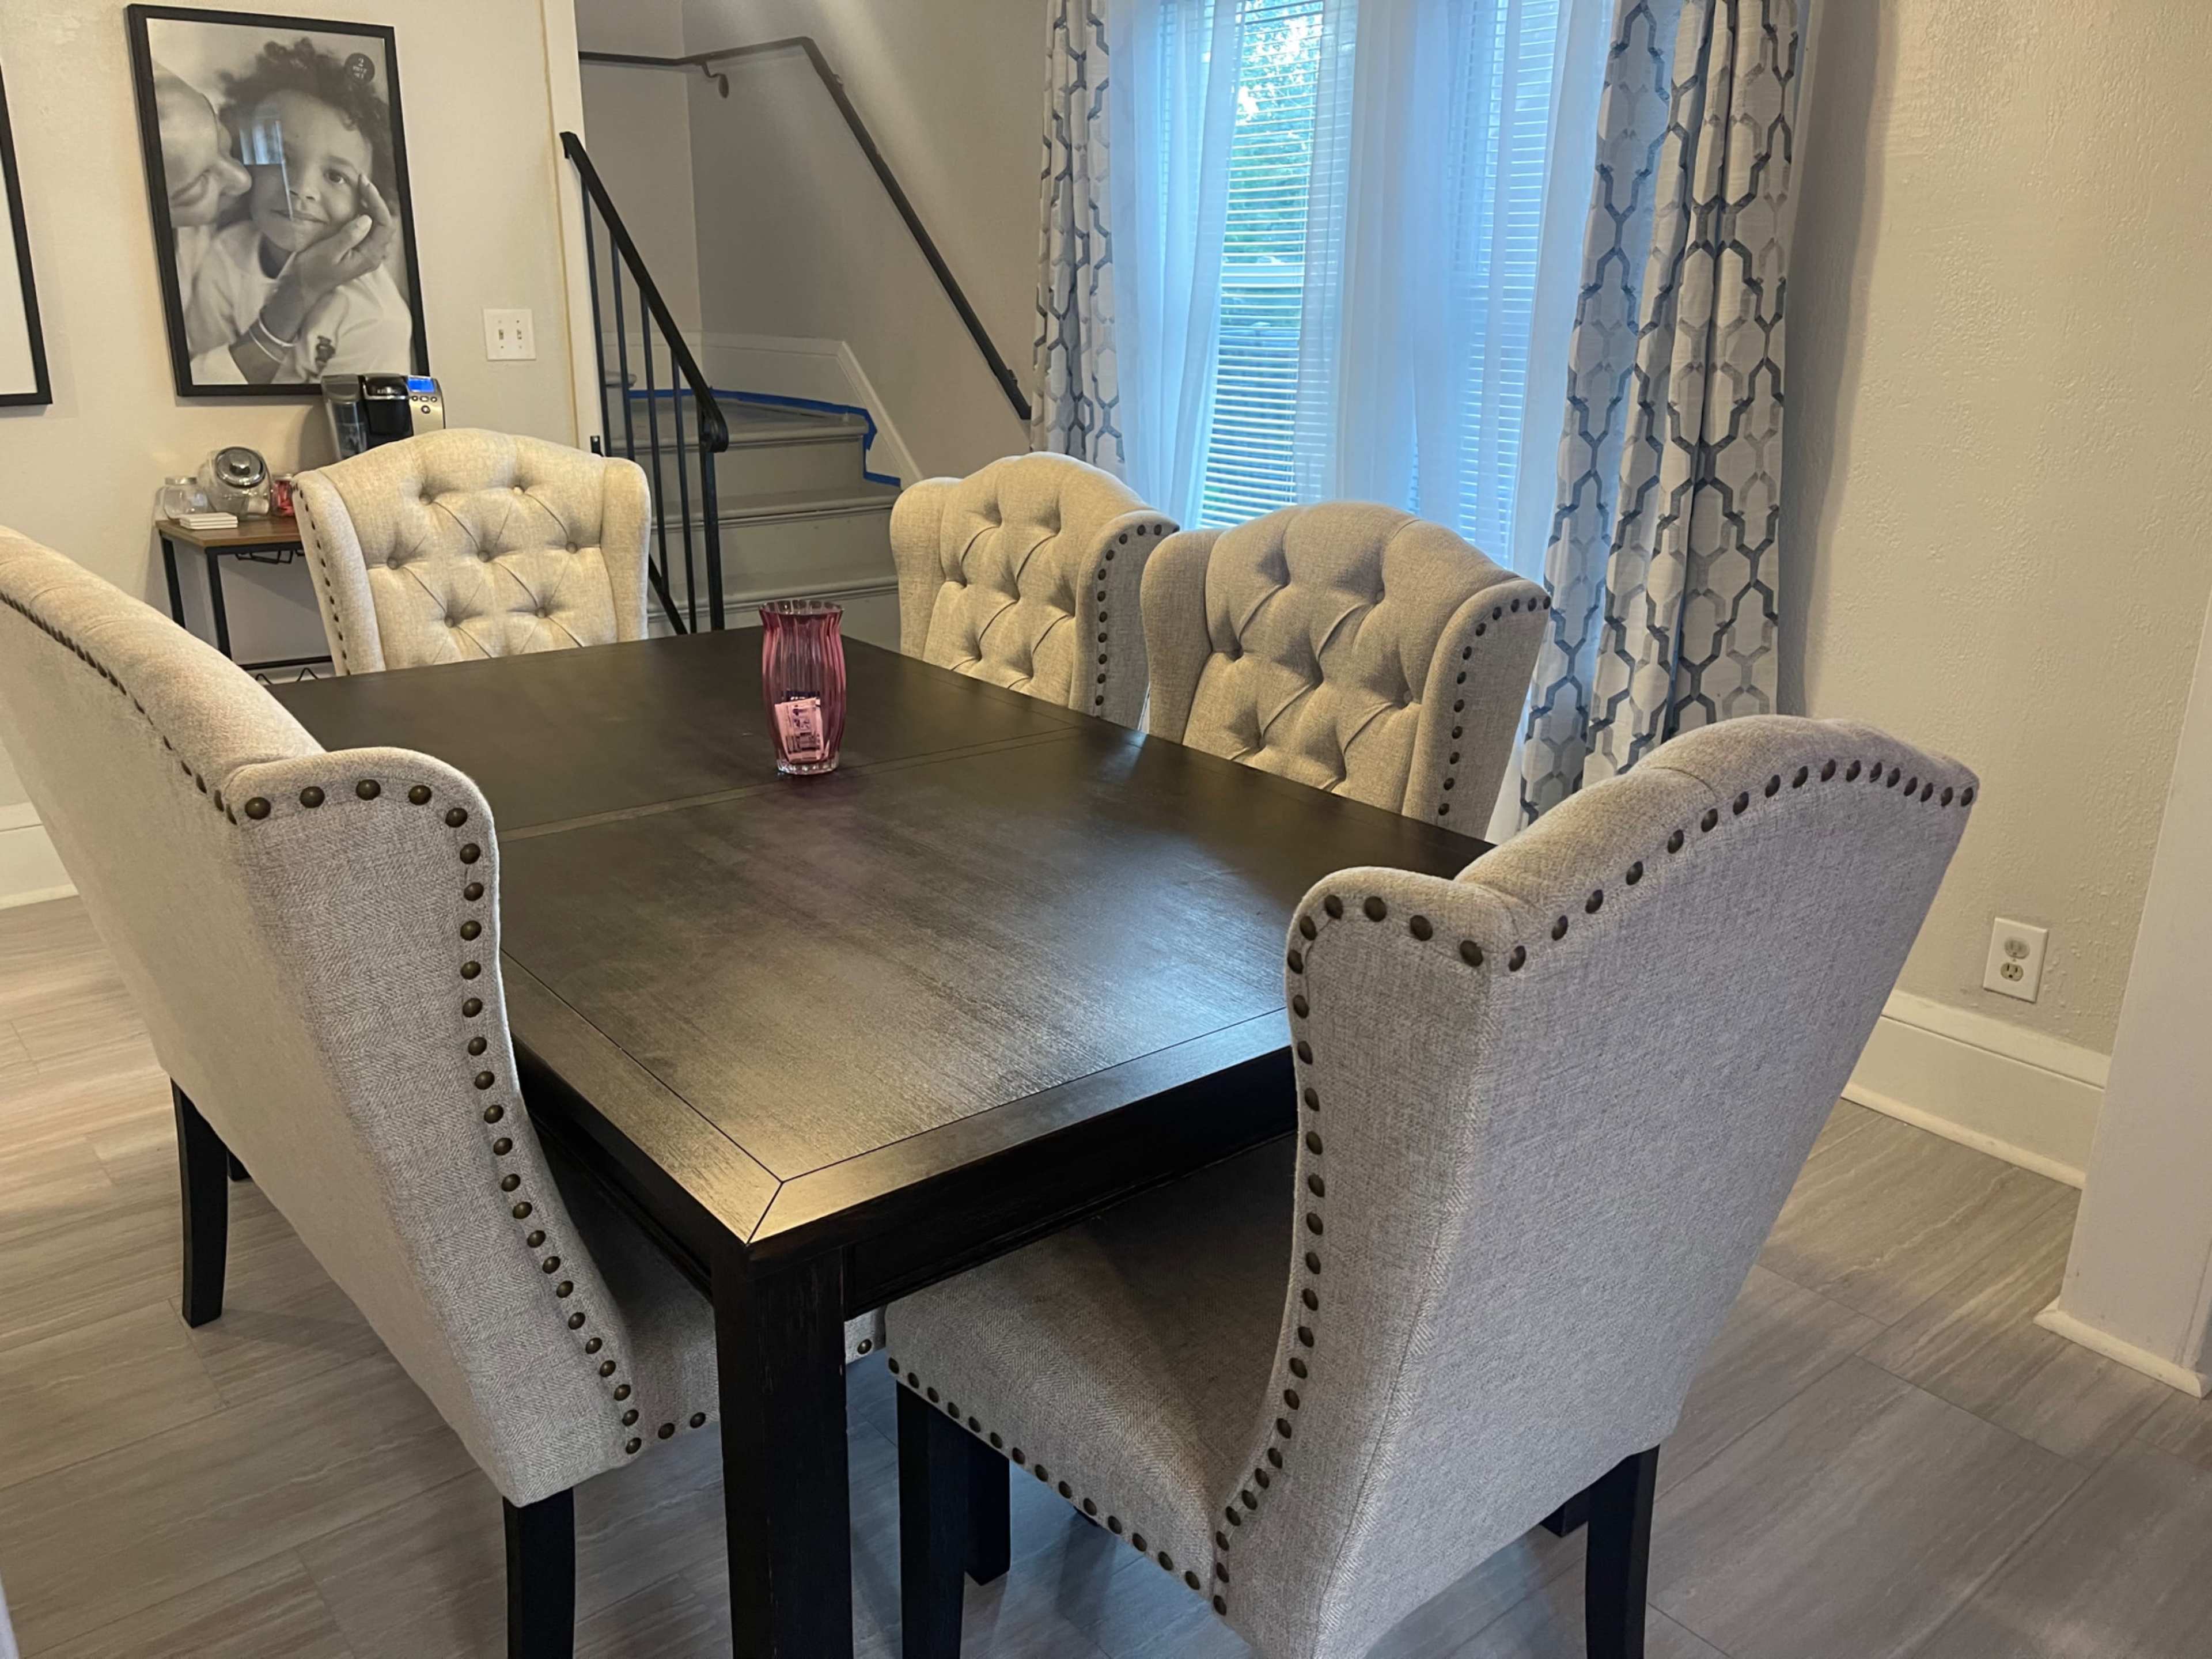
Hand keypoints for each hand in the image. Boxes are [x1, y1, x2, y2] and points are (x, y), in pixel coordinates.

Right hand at [281, 176, 397, 303]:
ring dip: (372, 205)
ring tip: (361, 188)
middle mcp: (372, 255)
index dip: (377, 201)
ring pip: (379, 225)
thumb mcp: (329, 252)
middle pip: (385, 223)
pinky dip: (366, 212)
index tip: (365, 184)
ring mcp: (366, 252)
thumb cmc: (313, 271)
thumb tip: (367, 219)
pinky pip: (369, 229)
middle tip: (363, 182)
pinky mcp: (358, 250)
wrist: (303, 286)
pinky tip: (357, 202)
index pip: (384, 225)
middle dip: (376, 200)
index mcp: (369, 256)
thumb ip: (349, 236)